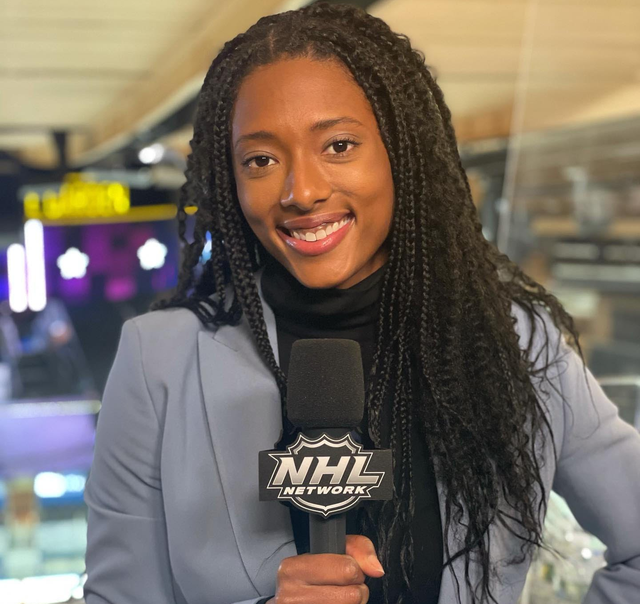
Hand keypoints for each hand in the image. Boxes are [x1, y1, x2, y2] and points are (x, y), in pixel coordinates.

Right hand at [267, 534, 383, 603]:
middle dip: (356, 590)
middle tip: (345, 586)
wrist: (293, 597)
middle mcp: (290, 595)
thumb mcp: (333, 549)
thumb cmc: (316, 573)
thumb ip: (360, 549)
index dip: (354, 570)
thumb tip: (376, 570)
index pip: (347, 570)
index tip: (345, 571)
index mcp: (293, 569)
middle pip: (352, 596)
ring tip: (340, 597)